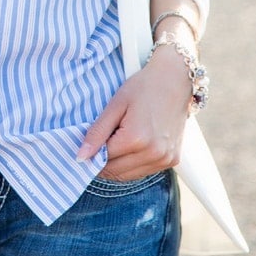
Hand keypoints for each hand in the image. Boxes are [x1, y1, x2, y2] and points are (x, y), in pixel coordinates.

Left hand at [76, 41, 193, 179]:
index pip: (103, 159)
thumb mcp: (115, 105)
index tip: (87, 143)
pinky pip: (144, 171)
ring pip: (128, 176)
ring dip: (116, 165)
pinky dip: (132, 165)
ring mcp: (165, 159)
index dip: (91, 152)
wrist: (175, 80)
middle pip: (115, 171)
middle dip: (102, 161)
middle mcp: (153, 154)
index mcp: (136, 139)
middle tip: (99, 143)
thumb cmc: (143, 87)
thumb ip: (97, 133)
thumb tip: (80, 157)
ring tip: (116, 142)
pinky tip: (131, 146)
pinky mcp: (172, 160)